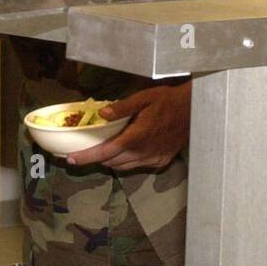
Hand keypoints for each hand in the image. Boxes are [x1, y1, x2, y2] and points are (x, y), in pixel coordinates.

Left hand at [65, 82, 191, 171]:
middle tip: (82, 152)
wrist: (195, 111)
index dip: (87, 157)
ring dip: (110, 161)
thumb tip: (102, 114)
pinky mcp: (161, 161)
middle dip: (95, 158)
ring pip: (124, 167)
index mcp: (137, 137)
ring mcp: (154, 159)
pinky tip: (123, 151)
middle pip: (112, 162)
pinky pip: (137, 166)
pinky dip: (126, 161)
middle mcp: (144, 152)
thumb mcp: (144, 98)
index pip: (106, 152)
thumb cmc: (168, 101)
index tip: (71, 159)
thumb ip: (122, 108)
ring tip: (100, 151)